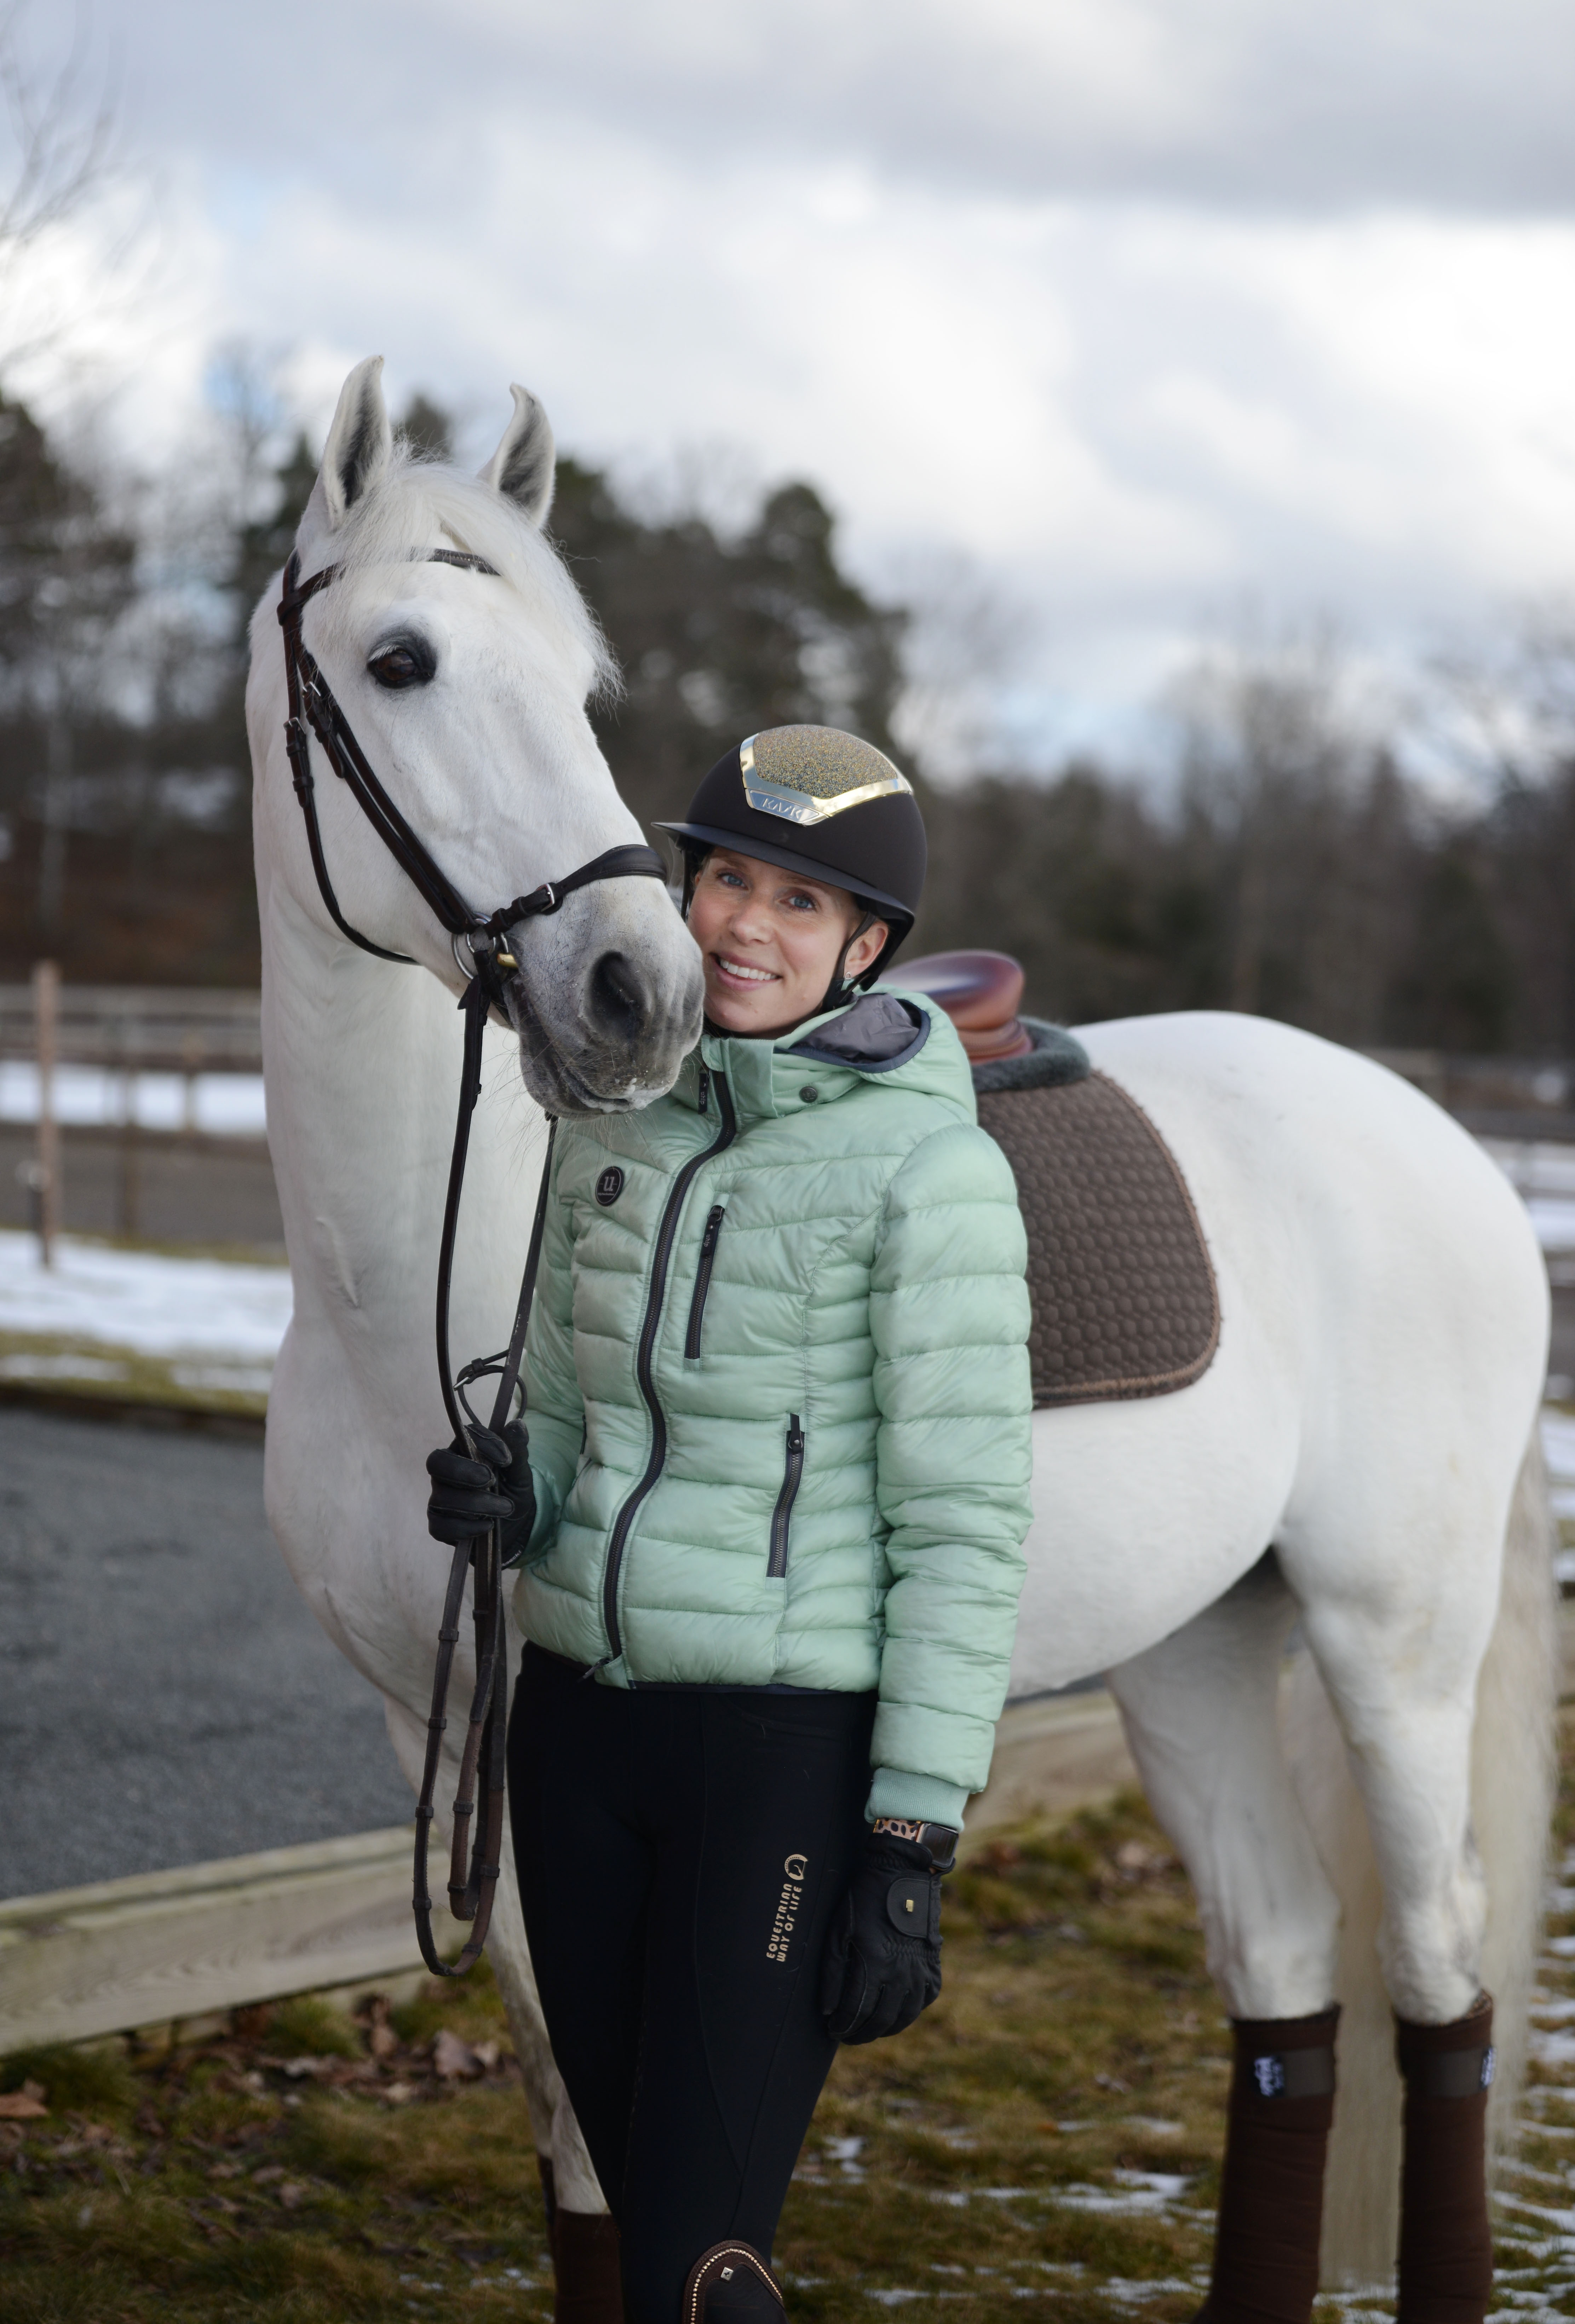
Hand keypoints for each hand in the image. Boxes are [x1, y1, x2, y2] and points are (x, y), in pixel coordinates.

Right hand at [425, 1421, 535, 1558]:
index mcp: (464, 1451)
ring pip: (442, 1497)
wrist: (514, 1527)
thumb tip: (517, 1425)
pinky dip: (466, 1527)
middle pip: (436, 1462)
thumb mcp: (520, 1473)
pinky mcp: (438, 1526)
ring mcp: (438, 1499)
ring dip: (476, 1504)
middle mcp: (445, 1472)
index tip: (506, 1459)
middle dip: (463, 1471)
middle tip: (490, 1480)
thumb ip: (517, 1450)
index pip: (463, 1436)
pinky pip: (441, 1526)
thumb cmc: (512, 1492)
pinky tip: (487, 1526)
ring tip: (505, 1509)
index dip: (483, 1444)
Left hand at [819, 1829, 943, 2043]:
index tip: (832, 2030)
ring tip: (869, 2030)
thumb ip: (832, 1972)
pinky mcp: (933, 1967)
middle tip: (848, 2035)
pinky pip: (924, 2001)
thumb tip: (827, 2010)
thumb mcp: (839, 1931)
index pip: (856, 2011)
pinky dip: (909, 2012)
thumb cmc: (864, 1901)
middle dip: (860, 2033)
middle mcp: (901, 1974)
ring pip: (904, 2017)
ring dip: (885, 2029)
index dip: (842, 2026)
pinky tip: (896, 2012)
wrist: (902, 1876)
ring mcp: (920, 1972)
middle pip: (880, 2020)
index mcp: (874, 1964)